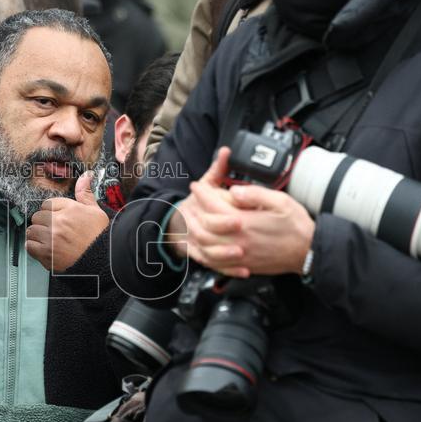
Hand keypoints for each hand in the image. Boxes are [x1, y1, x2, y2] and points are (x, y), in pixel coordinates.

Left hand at [26, 171, 108, 271]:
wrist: (104, 260)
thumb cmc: (100, 237)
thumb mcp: (95, 211)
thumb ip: (85, 194)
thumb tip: (85, 176)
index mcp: (68, 209)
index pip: (47, 204)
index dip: (51, 211)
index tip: (56, 217)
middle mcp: (57, 222)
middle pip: (37, 216)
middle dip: (43, 222)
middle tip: (52, 229)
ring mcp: (50, 238)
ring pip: (32, 231)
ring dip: (37, 234)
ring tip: (47, 239)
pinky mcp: (46, 254)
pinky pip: (29, 246)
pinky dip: (33, 247)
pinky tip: (43, 248)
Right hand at [164, 148, 239, 270]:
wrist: (176, 223)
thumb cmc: (196, 203)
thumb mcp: (206, 183)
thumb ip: (218, 168)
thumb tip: (226, 150)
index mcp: (198, 206)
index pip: (208, 213)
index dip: (223, 218)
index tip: (240, 220)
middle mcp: (195, 225)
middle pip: (207, 235)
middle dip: (226, 238)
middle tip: (244, 240)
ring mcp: (196, 242)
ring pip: (208, 253)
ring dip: (225, 257)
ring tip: (243, 256)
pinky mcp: (201, 256)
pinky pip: (212, 265)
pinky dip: (227, 269)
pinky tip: (243, 271)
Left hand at [166, 148, 314, 276]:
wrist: (309, 252)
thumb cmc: (298, 227)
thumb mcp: (281, 202)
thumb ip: (256, 194)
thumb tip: (234, 191)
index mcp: (246, 222)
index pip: (214, 206)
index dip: (202, 194)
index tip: (197, 186)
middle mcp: (239, 241)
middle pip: (205, 227)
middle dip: (195, 212)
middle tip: (191, 202)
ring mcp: (240, 255)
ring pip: (207, 247)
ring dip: (197, 233)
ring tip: (194, 221)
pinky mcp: (244, 265)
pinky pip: (217, 263)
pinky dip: (207, 254)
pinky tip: (204, 246)